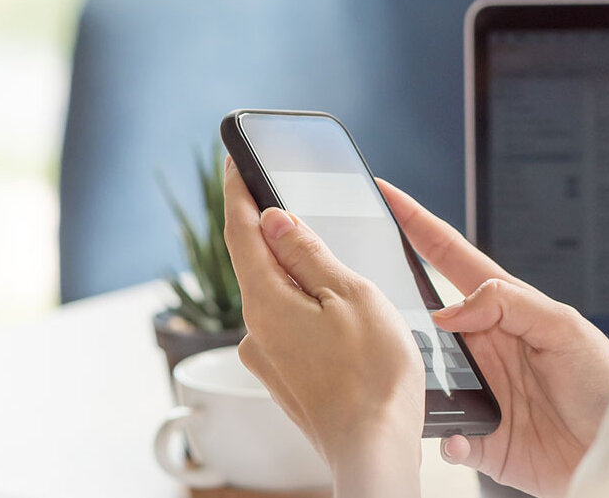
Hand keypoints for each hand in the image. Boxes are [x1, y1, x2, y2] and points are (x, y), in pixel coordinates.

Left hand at [221, 156, 423, 497]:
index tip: (233, 161)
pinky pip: (287, 326)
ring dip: (295, 274)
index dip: (236, 191)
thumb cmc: (373, 375)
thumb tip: (273, 219)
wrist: (375, 449)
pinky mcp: (283, 378)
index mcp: (266, 301)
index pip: (239, 231)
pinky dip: (304, 308)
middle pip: (256, 262)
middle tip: (288, 198)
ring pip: (275, 297)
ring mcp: (267, 357)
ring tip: (332, 267)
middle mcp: (255, 330)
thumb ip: (308, 253)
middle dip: (272, 231)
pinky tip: (336, 317)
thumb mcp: (351, 295)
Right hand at [377, 179, 608, 497]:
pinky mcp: (477, 436)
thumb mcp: (565, 328)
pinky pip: (441, 434)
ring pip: (420, 376)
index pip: (448, 256)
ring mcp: (476, 389)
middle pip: (421, 318)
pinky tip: (455, 435)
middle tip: (367, 298)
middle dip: (391, 307)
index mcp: (502, 309)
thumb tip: (448, 311)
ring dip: (412, 379)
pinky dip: (442, 436)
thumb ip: (508, 304)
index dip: (416, 223)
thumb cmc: (606, 386)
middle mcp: (481, 347)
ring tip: (410, 378)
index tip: (386, 194)